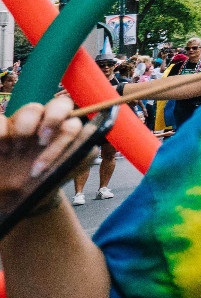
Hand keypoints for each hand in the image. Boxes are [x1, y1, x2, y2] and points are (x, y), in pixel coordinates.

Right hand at [1, 95, 87, 214]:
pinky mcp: (2, 127)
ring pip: (31, 109)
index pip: (74, 118)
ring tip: (18, 150)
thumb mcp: (67, 169)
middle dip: (53, 120)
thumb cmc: (46, 179)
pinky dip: (1, 134)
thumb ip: (83, 151)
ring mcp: (25, 122)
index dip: (66, 130)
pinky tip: (3, 149)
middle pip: (59, 104)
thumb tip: (93, 131)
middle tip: (42, 140)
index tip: (54, 143)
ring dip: (24, 131)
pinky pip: (0, 120)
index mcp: (65, 129)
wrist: (20, 194)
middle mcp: (48, 121)